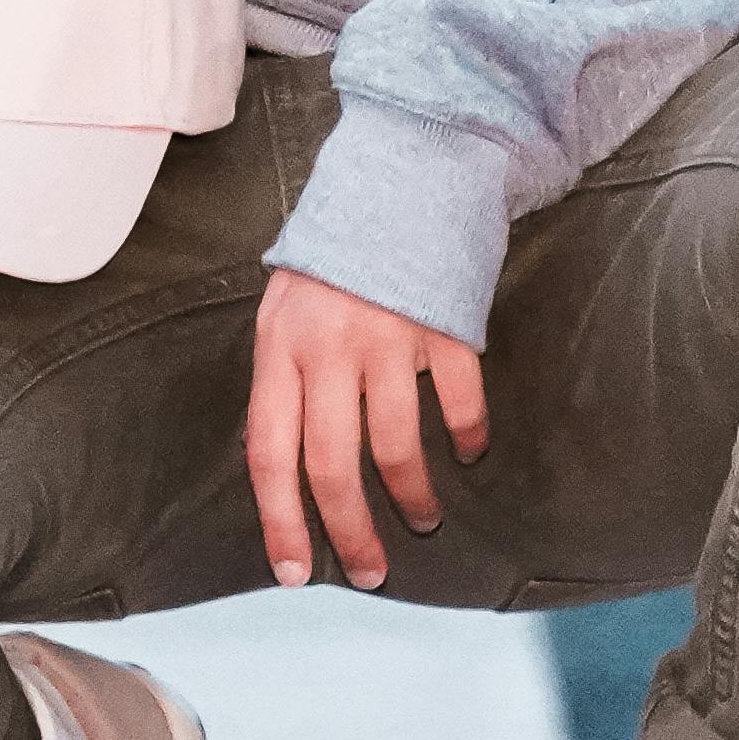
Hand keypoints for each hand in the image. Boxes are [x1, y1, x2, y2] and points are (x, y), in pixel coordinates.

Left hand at [246, 269, 487, 590]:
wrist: (404, 167)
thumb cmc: (336, 250)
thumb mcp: (283, 305)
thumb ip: (284, 375)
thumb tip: (283, 457)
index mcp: (280, 347)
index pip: (271, 454)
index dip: (280, 520)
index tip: (294, 571)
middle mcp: (330, 348)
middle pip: (333, 464)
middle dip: (352, 531)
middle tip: (372, 572)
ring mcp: (390, 337)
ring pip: (396, 445)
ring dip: (411, 495)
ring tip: (422, 518)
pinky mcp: (446, 324)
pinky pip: (459, 401)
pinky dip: (467, 436)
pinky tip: (468, 452)